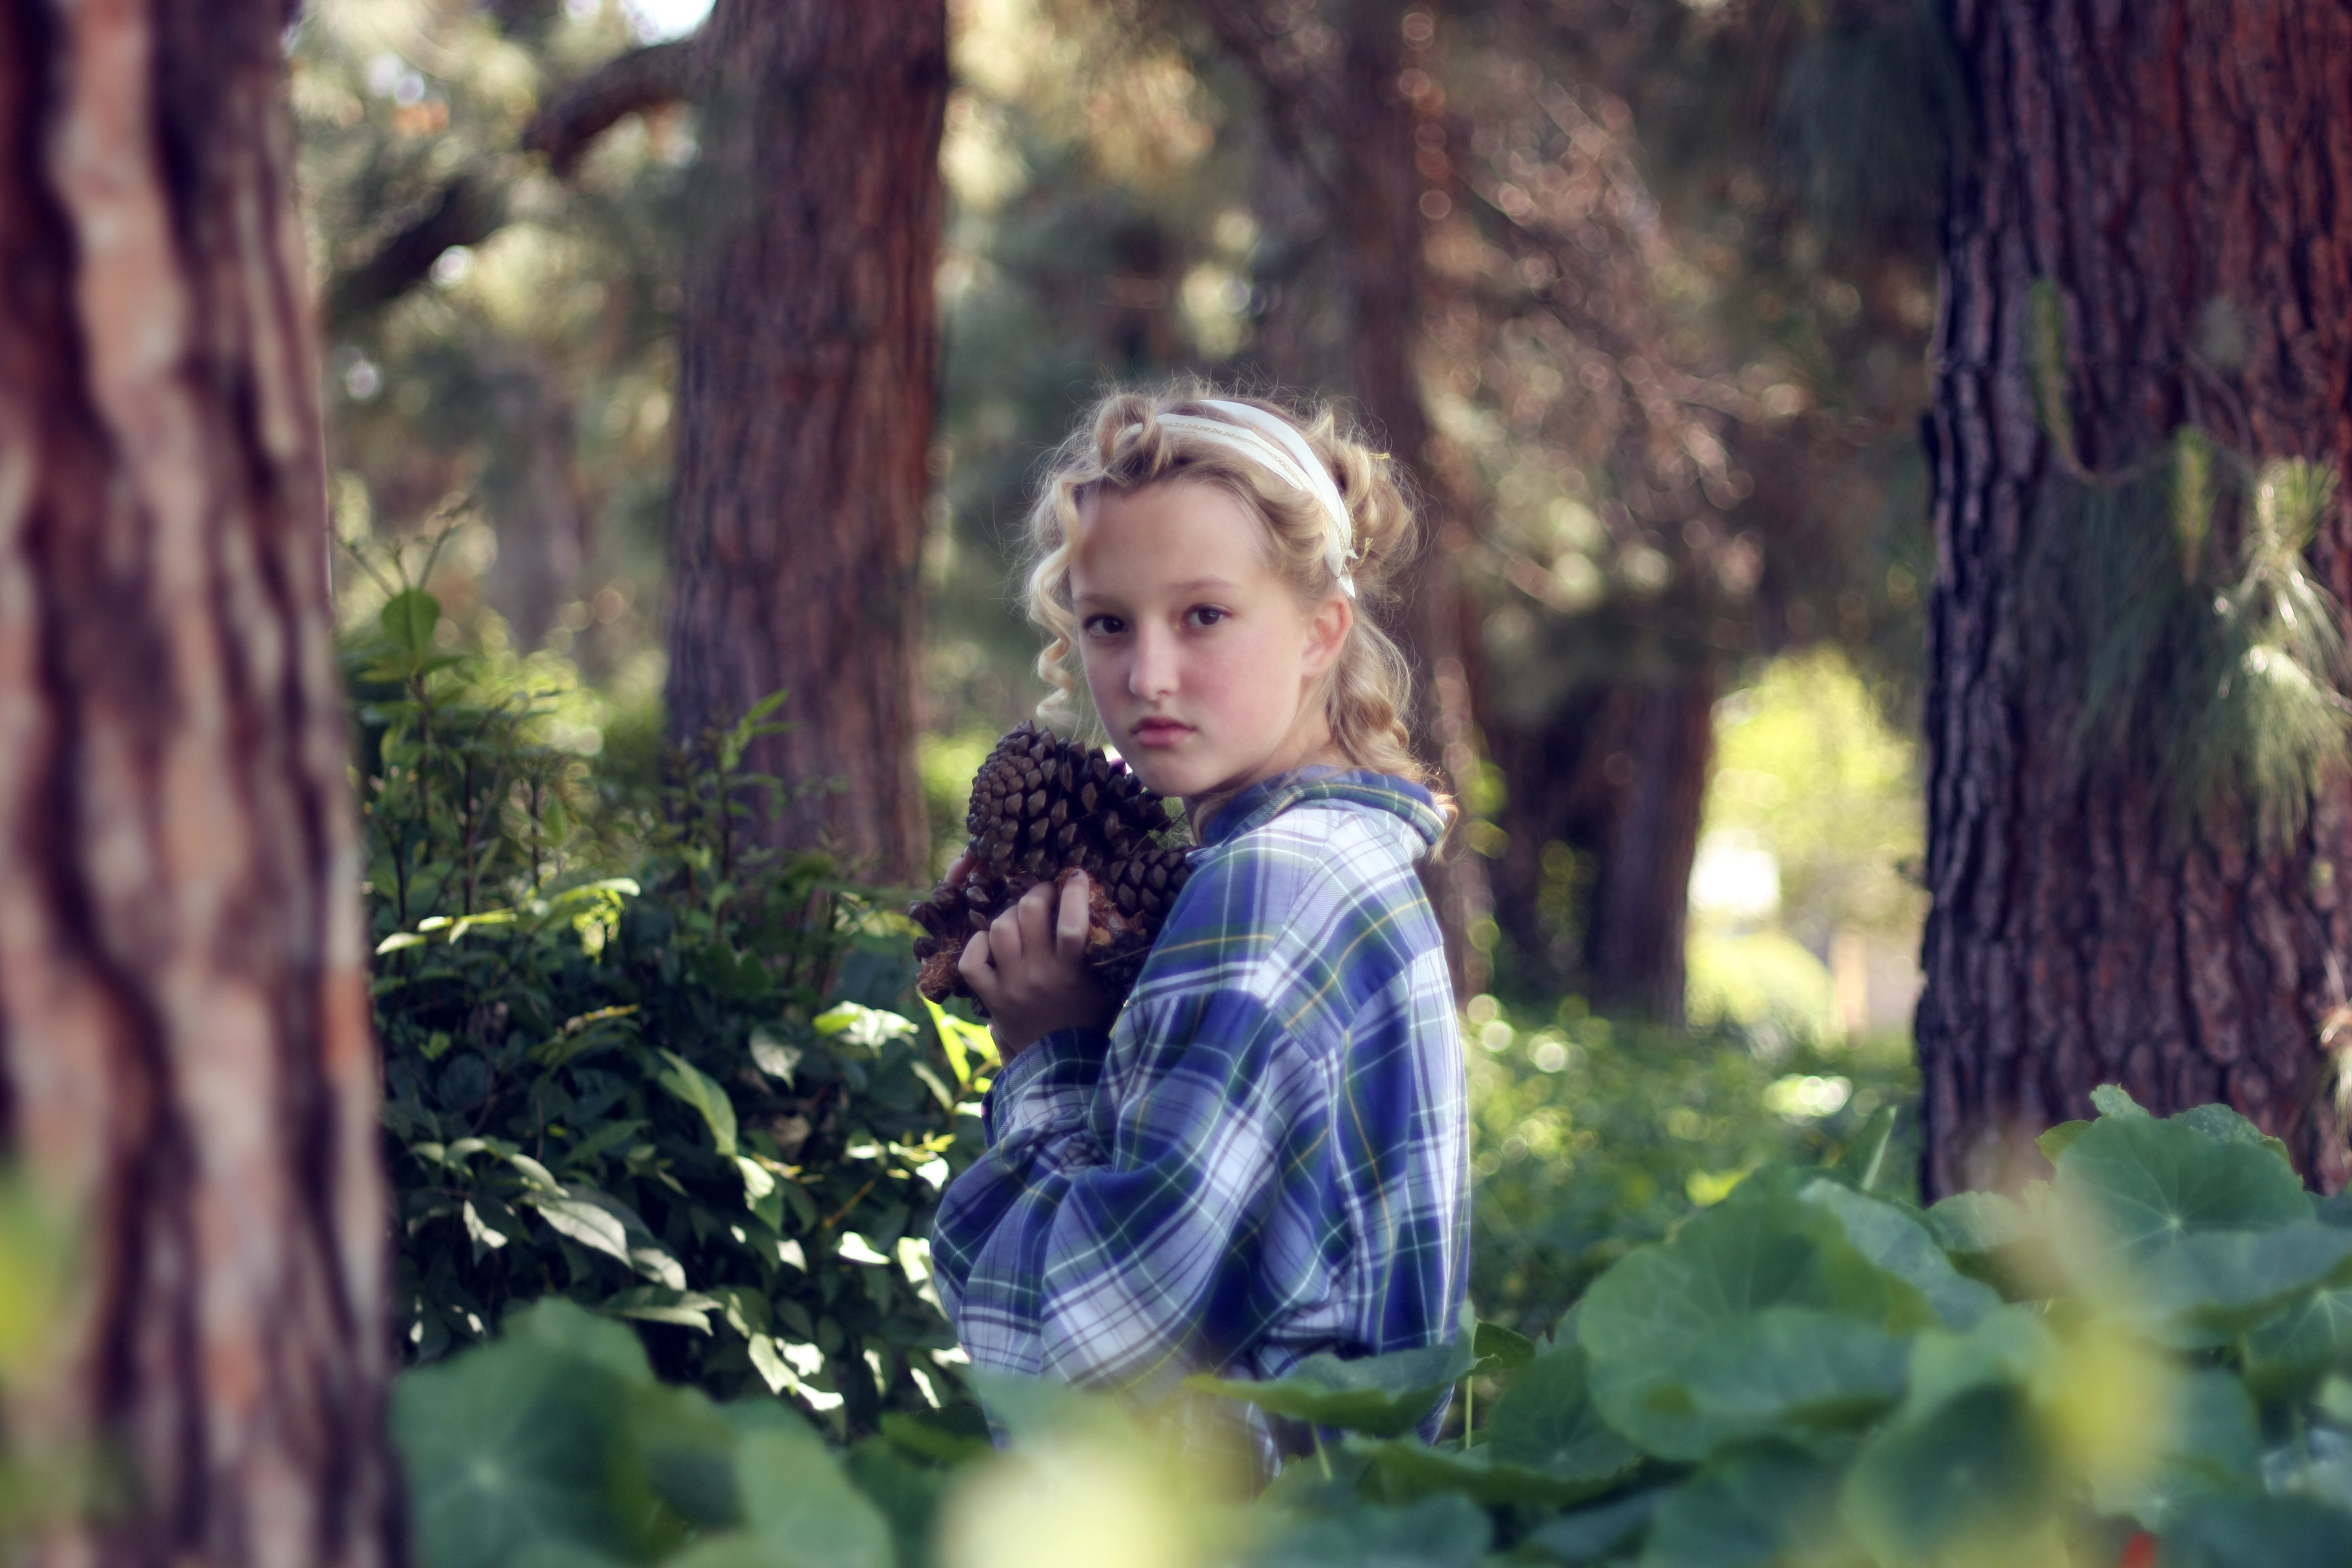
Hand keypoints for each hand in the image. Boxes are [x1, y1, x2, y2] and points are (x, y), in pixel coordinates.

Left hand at [959, 872, 1116, 1058]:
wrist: (1062, 1063)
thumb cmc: (1090, 1017)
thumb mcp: (1108, 984)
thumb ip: (1106, 951)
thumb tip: (1109, 906)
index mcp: (1071, 972)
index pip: (1071, 923)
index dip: (1074, 891)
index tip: (1078, 876)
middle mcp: (1037, 975)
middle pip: (1028, 913)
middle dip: (1039, 892)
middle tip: (1046, 893)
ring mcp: (1010, 985)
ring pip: (999, 929)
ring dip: (1011, 913)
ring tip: (1021, 916)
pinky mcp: (991, 997)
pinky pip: (971, 960)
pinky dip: (978, 944)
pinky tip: (992, 942)